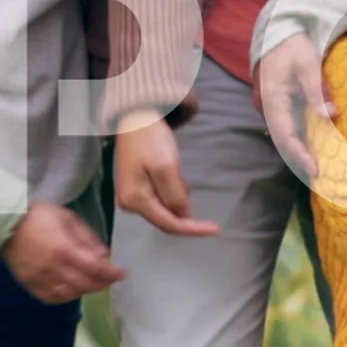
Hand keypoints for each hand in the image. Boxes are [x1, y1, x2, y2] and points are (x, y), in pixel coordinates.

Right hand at [4, 201, 123, 303]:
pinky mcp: (29, 284)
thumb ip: (87, 237)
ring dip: (85, 291)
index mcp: (64, 249)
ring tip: (93, 284)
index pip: (95, 268)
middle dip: (102, 284)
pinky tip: (72, 291)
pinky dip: (65, 297)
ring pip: (69, 294)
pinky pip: (51, 298)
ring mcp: (40, 278)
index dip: (111, 273)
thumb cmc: (38, 215)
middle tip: (111, 280)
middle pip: (84, 284)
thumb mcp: (67, 218)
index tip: (122, 273)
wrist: (5, 222)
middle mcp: (53, 268)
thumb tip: (104, 255)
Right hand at [111, 118, 216, 236]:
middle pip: (166, 217)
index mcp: (134, 200)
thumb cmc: (150, 140)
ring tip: (174, 168)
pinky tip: (170, 170)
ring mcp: (131, 196)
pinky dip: (172, 189)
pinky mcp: (136, 188)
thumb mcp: (166, 168)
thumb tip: (184, 218)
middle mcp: (129, 204)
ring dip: (177, 194)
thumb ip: (175, 196)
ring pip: (165, 207)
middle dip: (182, 204)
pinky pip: (161, 197)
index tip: (216, 229)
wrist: (135, 117)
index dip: (193, 229)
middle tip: (183, 177)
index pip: (169, 224)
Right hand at [253, 36, 332, 179]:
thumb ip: (317, 90)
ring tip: (317, 164)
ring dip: (299, 149)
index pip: (285, 135)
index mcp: (273, 99)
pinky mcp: (277, 103)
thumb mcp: (308, 63)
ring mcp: (271, 106)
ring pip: (284, 134)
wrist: (278, 31)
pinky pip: (287, 125)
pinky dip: (299, 137)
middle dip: (300, 158)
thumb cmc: (293, 45)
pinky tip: (312, 144)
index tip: (315, 170)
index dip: (299, 155)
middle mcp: (268, 106)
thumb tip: (331, 116)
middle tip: (319, 174)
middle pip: (283, 140)